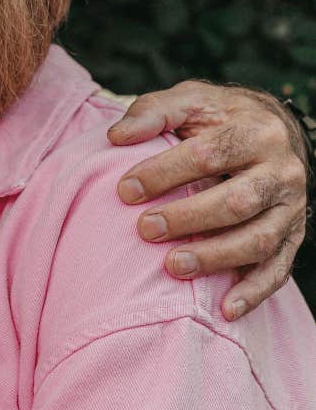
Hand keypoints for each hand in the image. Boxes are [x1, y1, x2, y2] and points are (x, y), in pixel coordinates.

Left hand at [107, 81, 307, 320]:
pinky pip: (278, 269)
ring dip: (215, 258)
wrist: (271, 128)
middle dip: (188, 219)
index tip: (126, 190)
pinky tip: (225, 309)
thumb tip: (116, 136)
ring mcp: (291, 207)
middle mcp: (282, 170)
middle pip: (238, 201)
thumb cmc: (218, 117)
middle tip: (145, 229)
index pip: (210, 154)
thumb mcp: (189, 100)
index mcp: (256, 131)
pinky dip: (254, 292)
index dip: (165, 173)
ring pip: (259, 239)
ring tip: (172, 267)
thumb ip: (153, 112)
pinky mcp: (293, 235)